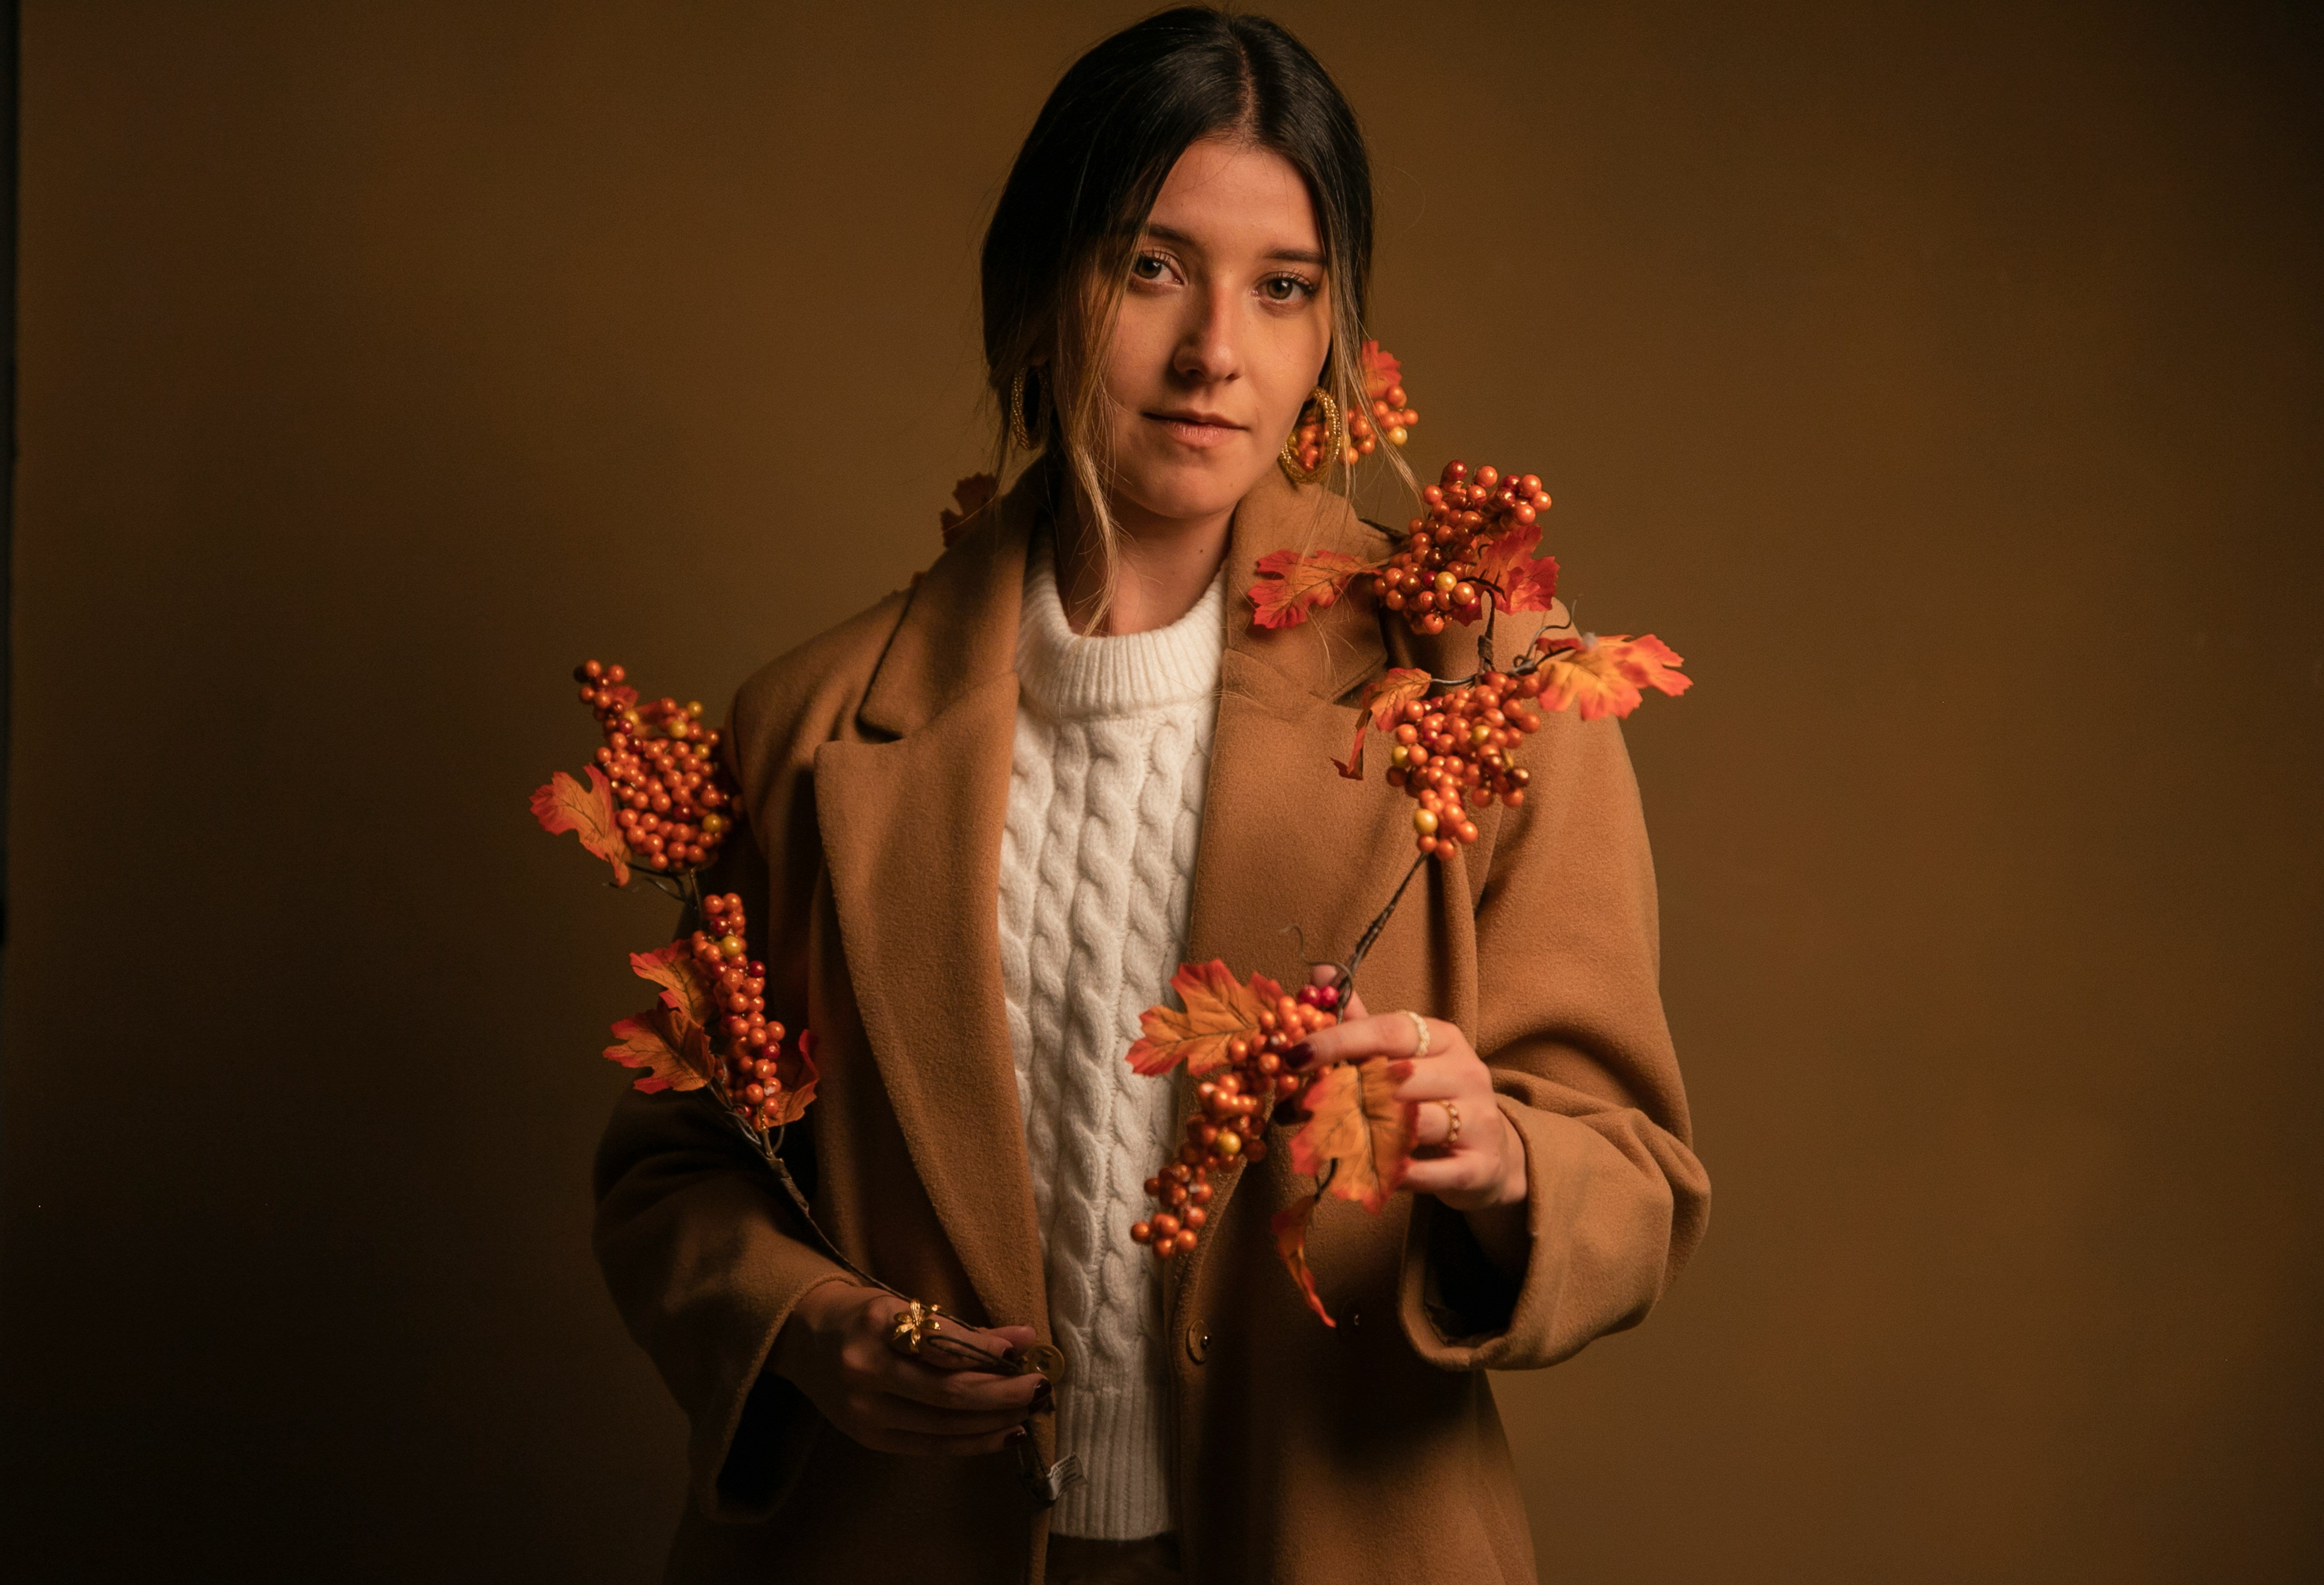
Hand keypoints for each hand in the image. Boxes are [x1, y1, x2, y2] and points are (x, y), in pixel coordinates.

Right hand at [771, 1281, 1045, 1456]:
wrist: (804, 1339)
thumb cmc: (864, 1316)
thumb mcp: (906, 1307)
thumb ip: (962, 1329)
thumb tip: (1023, 1339)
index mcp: (877, 1327)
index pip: (942, 1347)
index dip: (986, 1352)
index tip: (1023, 1349)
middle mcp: (867, 1372)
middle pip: (949, 1394)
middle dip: (1002, 1394)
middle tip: (1040, 1387)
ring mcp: (865, 1412)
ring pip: (945, 1426)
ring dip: (995, 1421)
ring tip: (1029, 1411)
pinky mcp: (869, 1438)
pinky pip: (931, 1447)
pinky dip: (972, 1443)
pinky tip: (1003, 1434)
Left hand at [1284, 969, 1526, 1213]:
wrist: (1491, 1154)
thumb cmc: (1433, 1097)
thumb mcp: (1405, 1056)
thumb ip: (1361, 1022)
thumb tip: (1319, 974)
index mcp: (1444, 1039)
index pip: (1388, 1031)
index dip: (1339, 1041)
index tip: (1296, 1054)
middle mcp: (1466, 1073)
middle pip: (1397, 1078)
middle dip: (1341, 1094)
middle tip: (1297, 1108)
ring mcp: (1477, 1120)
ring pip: (1412, 1125)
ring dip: (1362, 1135)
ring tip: (1326, 1140)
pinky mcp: (1478, 1166)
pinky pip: (1426, 1173)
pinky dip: (1392, 1173)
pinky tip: (1367, 1172)